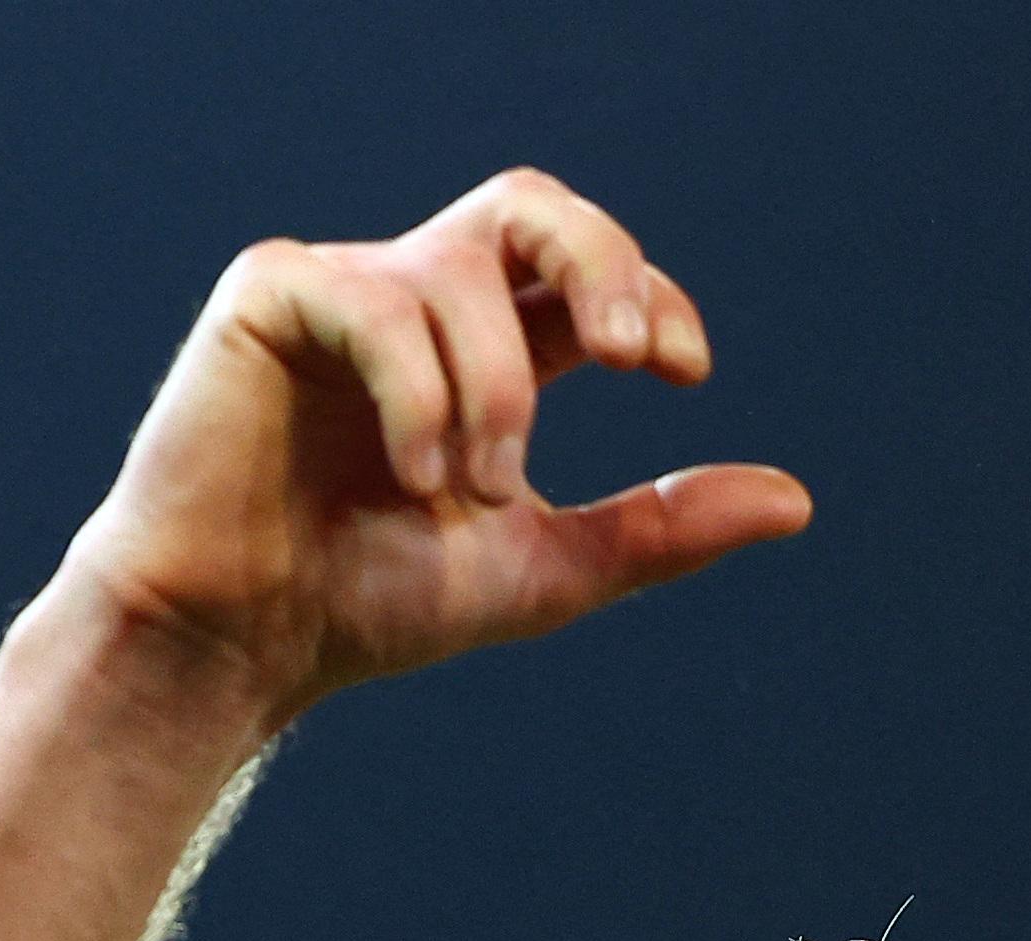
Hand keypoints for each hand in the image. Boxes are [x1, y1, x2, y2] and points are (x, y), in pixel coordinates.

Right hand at [60, 166, 808, 724]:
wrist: (233, 644)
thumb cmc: (365, 606)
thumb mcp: (541, 570)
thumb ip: (658, 531)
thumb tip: (798, 500)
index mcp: (482, 353)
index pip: (584, 277)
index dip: (648, 295)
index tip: (683, 371)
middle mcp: (417, 303)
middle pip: (533, 207)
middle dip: (602, 261)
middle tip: (638, 352)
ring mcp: (341, 289)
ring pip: (463, 272)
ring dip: (498, 386)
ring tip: (473, 487)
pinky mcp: (271, 294)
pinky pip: (377, 300)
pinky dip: (420, 391)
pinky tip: (412, 474)